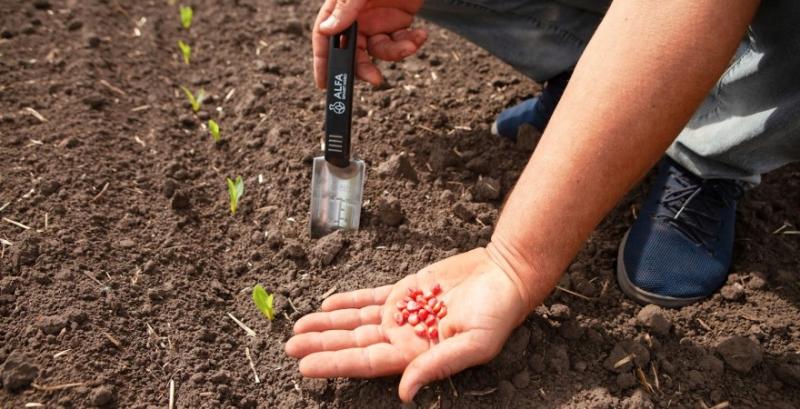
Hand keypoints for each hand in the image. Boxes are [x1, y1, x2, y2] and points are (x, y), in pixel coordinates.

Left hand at [285, 247, 531, 401]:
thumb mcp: (472, 344)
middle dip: (321, 345)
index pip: (366, 362)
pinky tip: (326, 305)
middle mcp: (404, 337)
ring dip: (327, 325)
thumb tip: (404, 394)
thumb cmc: (497, 313)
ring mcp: (403, 314)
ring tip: (297, 327)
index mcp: (416, 354)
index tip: (305, 366)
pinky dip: (347, 301)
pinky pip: (369, 297)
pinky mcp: (405, 291)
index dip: (335, 364)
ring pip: (356, 321)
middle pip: (354, 343)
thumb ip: (436, 367)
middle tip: (288, 346)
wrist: (506, 274)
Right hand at [313, 0, 427, 87]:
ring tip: (411, 44)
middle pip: (353, 51)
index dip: (322, 61)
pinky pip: (400, 42)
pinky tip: (421, 35)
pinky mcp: (398, 22)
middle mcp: (356, 17)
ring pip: (380, 51)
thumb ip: (347, 7)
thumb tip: (327, 30)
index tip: (324, 84)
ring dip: (396, 52)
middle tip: (375, 79)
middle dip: (364, 67)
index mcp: (339, 6)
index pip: (324, 37)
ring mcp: (377, 21)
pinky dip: (411, 43)